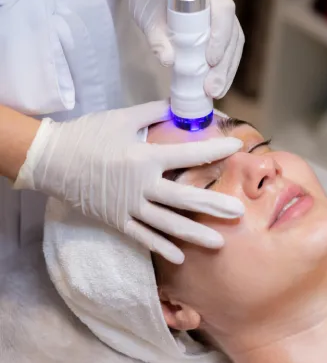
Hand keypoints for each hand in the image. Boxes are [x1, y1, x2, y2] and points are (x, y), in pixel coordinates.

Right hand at [14, 101, 243, 263]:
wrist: (51, 159)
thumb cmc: (88, 135)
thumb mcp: (122, 119)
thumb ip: (153, 112)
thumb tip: (178, 106)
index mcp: (145, 157)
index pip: (189, 155)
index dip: (215, 150)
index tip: (236, 147)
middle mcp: (142, 185)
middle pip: (185, 198)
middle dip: (214, 206)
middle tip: (239, 213)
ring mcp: (129, 207)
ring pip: (168, 224)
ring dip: (195, 233)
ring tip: (219, 242)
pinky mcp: (117, 220)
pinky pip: (143, 237)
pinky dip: (161, 247)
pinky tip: (180, 256)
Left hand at [116, 0, 243, 98]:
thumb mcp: (148, 16)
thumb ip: (157, 37)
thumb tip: (168, 61)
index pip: (224, 10)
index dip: (220, 36)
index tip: (210, 60)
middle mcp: (222, 2)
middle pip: (233, 35)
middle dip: (225, 65)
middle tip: (213, 89)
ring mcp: (224, 18)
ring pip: (234, 47)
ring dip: (227, 72)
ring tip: (216, 92)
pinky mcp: (220, 32)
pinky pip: (228, 52)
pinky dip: (223, 70)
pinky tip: (217, 87)